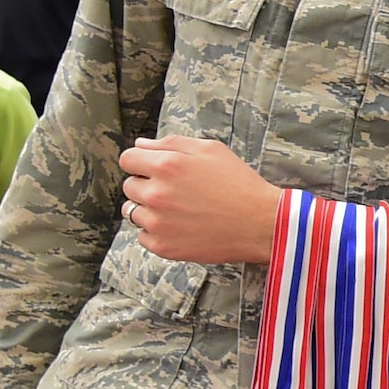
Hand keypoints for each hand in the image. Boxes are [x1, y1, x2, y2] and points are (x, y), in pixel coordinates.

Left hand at [118, 136, 279, 264]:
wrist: (260, 223)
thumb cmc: (239, 184)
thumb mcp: (212, 150)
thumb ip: (173, 142)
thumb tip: (142, 144)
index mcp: (167, 165)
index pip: (128, 159)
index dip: (141, 161)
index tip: (153, 168)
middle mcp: (156, 194)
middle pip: (129, 186)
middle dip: (146, 185)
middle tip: (174, 190)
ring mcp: (158, 222)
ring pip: (132, 212)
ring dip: (148, 209)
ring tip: (176, 209)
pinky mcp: (163, 246)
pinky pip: (142, 236)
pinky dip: (156, 231)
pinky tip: (179, 226)